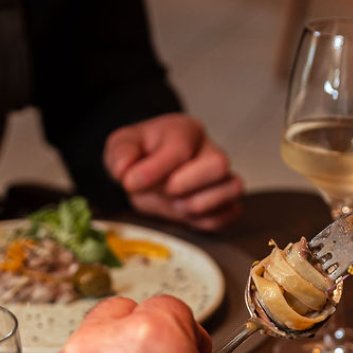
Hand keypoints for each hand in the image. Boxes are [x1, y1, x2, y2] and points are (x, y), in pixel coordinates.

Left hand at [104, 113, 242, 231]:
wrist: (150, 173)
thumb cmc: (141, 156)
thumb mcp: (122, 146)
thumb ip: (121, 153)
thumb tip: (125, 170)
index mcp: (185, 131)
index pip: (179, 149)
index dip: (154, 170)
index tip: (131, 183)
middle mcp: (210, 151)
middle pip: (219, 164)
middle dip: (185, 185)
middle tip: (164, 191)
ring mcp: (223, 177)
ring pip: (231, 189)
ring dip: (197, 205)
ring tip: (174, 204)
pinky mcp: (227, 202)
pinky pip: (230, 213)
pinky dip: (206, 221)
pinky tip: (186, 215)